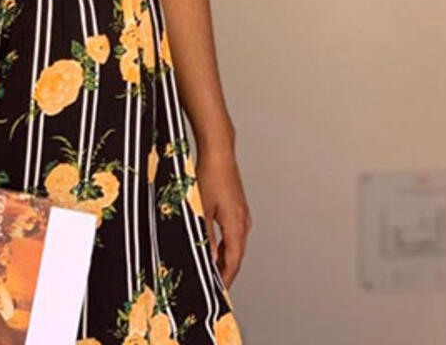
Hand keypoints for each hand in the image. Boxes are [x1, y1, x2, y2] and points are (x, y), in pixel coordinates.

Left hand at [195, 144, 250, 288]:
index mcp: (236, 225)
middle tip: (214, 285)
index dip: (226, 278)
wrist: (219, 152)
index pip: (233, 261)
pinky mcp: (238, 206)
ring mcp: (242, 213)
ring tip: (212, 267)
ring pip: (236, 243)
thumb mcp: (202, 209)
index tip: (220, 292)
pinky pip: (234, 232)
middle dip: (226, 271)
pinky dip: (227, 243)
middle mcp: (243, 222)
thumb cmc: (209, 176)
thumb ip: (207, 236)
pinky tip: (215, 244)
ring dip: (226, 257)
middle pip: (236, 254)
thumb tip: (211, 258)